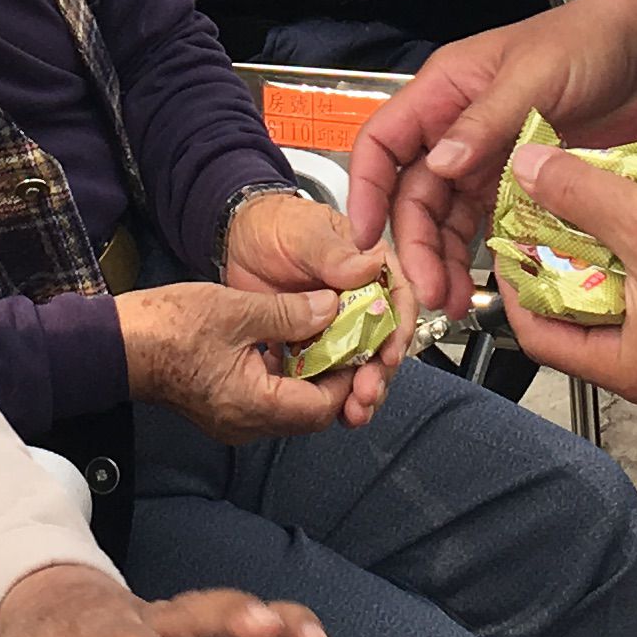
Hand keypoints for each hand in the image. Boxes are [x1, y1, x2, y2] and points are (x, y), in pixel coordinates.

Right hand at [116, 278, 364, 441]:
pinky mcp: (224, 408)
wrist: (117, 344)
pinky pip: (268, 399)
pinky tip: (288, 340)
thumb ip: (290, 313)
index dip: (345, 376)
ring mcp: (234, 420)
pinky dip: (285, 374)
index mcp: (253, 407)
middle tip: (343, 337)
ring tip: (321, 333)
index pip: (321, 407)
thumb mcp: (237, 310)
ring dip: (309, 373)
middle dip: (331, 376)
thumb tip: (332, 309)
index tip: (355, 341)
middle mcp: (247, 424)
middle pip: (310, 411)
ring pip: (290, 405)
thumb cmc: (170, 327)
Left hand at [219, 192, 407, 427]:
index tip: (388, 353)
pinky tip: (330, 411)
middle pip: (384, 341)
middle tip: (367, 392)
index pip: (399, 299)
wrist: (237, 241)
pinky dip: (330, 394)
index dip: (399, 329)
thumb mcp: (305, 233)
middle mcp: (362, 300)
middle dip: (379, 371)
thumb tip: (369, 266)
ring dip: (360, 390)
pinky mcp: (316, 345)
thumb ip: (336, 254)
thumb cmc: (277, 224)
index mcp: (371, 267)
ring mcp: (340, 326)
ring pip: (360, 364)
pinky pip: (329, 373)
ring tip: (353, 410)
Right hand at [344, 0, 636, 317]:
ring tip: (454, 301)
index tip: (367, 237)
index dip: (367, 190)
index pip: (384, 143)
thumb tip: (439, 167)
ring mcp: (490, 159)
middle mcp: (457, 129)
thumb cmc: (588, 42)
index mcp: (445, 92)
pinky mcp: (524, 183)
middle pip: (414, 194)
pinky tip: (491, 284)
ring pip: (449, 219)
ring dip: (446, 260)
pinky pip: (492, 226)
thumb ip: (485, 121)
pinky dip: (486, 256)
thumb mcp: (534, 75)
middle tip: (431, 290)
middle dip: (416, 244)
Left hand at [495, 143, 636, 410]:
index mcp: (632, 372)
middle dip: (561, 273)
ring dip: (603, 267)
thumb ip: (578, 194)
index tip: (508, 243)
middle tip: (543, 224)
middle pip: (582, 328)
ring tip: (586, 218)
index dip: (515, 286)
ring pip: (624, 315)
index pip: (541, 340)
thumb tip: (525, 170)